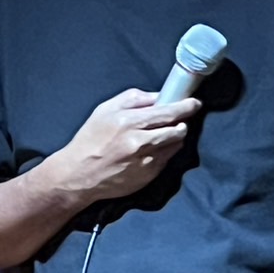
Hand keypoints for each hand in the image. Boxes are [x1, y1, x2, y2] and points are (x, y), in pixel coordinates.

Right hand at [56, 88, 200, 203]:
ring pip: (175, 144)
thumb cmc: (91, 139)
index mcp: (129, 121)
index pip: (168, 112)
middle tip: (181, 119)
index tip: (195, 103)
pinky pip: (167, 159)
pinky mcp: (148, 175)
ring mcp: (146, 160)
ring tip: (165, 134)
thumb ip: (135, 99)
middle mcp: (140, 142)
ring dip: (175, 137)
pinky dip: (166, 151)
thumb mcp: (106, 109)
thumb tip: (160, 97)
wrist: (78, 174)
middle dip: (183, 122)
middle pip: (178, 129)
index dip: (186, 106)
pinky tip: (153, 149)